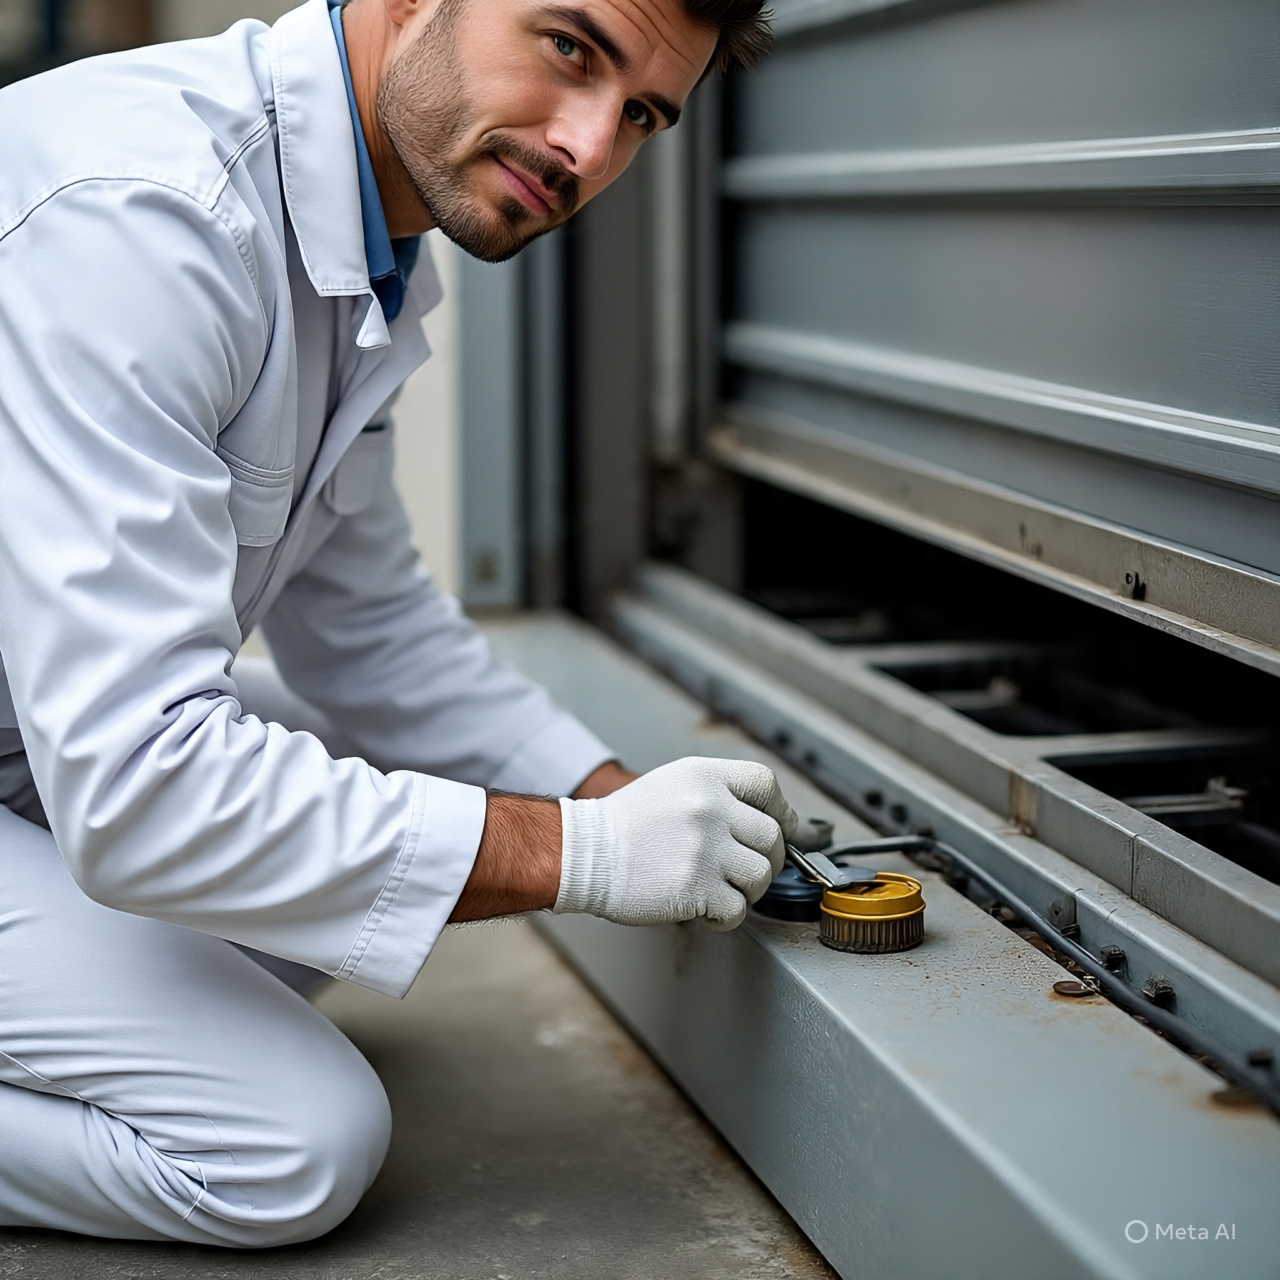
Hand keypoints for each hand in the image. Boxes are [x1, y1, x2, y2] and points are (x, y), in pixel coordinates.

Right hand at [555, 757, 796, 930]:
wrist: (586, 854)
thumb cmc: (628, 824)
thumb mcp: (674, 785)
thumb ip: (720, 795)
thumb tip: (774, 820)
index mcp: (704, 777)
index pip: (766, 785)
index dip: (781, 811)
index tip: (784, 828)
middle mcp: (709, 808)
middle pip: (772, 836)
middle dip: (767, 858)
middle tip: (742, 868)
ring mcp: (704, 848)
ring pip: (761, 875)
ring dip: (747, 889)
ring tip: (720, 888)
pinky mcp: (696, 887)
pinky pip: (737, 909)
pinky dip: (725, 915)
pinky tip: (705, 907)